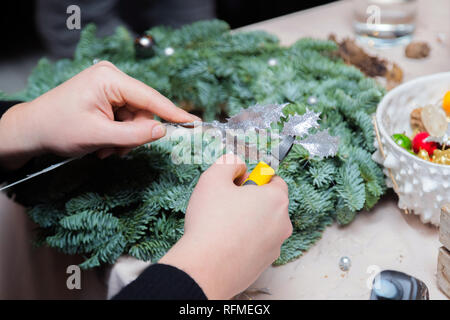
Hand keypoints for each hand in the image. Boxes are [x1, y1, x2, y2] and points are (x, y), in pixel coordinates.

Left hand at [0, 61, 198, 169]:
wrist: (32, 130)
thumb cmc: (58, 128)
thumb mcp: (99, 136)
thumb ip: (134, 135)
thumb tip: (162, 131)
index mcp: (110, 79)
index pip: (150, 97)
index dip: (174, 113)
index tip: (195, 123)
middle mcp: (112, 78)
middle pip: (143, 110)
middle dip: (134, 134)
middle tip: (116, 151)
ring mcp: (109, 87)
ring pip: (135, 118)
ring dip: (124, 138)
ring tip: (105, 149)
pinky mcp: (107, 97)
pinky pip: (125, 118)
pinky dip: (118, 135)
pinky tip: (104, 143)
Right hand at [159, 154, 291, 298]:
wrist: (204, 268)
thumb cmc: (210, 222)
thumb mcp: (213, 177)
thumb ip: (229, 162)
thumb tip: (238, 166)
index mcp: (276, 200)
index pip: (275, 179)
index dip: (254, 178)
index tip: (237, 184)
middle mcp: (282, 223)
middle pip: (270, 202)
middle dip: (251, 200)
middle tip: (226, 203)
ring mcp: (275, 246)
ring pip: (263, 224)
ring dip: (247, 220)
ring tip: (222, 225)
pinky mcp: (264, 263)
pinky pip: (257, 244)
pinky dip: (245, 240)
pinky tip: (224, 242)